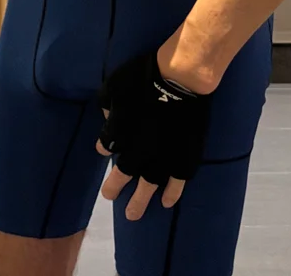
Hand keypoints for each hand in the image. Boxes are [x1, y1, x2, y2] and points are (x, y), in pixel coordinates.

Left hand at [95, 49, 212, 220]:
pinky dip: (172, 194)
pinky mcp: (184, 158)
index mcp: (119, 135)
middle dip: (115, 187)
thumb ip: (106, 102)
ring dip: (140, 201)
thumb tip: (107, 115)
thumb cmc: (144, 76)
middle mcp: (138, 153)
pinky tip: (167, 203)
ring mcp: (162, 159)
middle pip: (124, 175)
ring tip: (133, 215)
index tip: (105, 150)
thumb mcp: (114, 84)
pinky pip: (177, 183)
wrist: (180, 78)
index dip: (105, 148)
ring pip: (149, 187)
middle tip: (110, 196)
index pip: (107, 147)